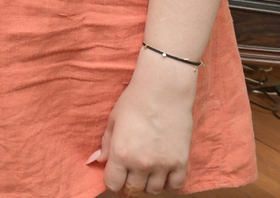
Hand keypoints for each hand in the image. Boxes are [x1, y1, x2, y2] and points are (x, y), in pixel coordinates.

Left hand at [95, 50, 198, 193]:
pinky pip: (175, 186)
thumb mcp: (113, 121)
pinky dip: (168, 183)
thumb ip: (106, 144)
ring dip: (148, 184)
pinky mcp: (181, 162)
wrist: (163, 92)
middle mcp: (141, 164)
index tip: (115, 176)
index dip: (113, 182)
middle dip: (129, 184)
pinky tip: (163, 173)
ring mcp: (163, 165)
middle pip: (133, 189)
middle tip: (131, 173)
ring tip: (147, 171)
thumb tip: (99, 160)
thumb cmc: (134, 102)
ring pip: (154, 190)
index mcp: (121, 154)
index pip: (113, 184)